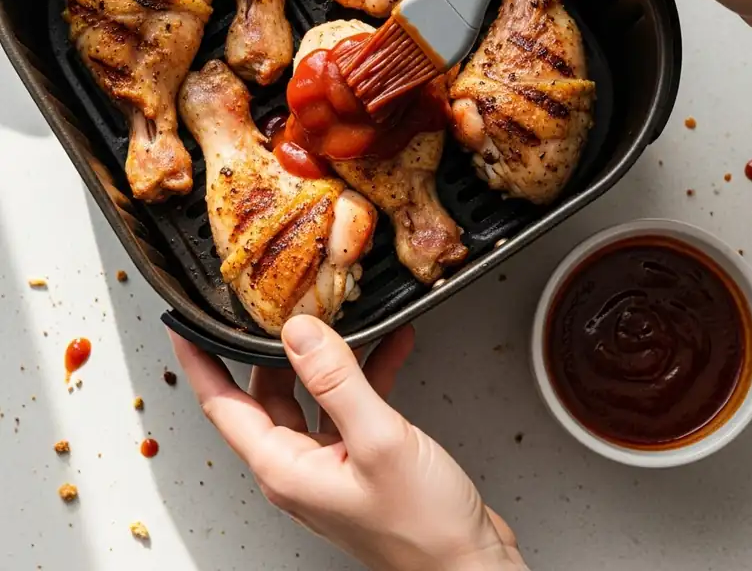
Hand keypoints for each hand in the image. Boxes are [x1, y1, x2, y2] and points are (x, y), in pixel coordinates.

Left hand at [169, 317, 526, 570]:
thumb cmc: (424, 529)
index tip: (186, 325)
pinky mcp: (362, 456)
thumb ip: (336, 382)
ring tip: (344, 316)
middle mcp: (300, 464)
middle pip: (268, 392)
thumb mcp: (378, 440)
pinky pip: (352, 403)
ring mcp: (331, 461)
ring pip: (312, 393)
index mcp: (285, 467)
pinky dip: (369, 372)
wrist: (468, 566)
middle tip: (281, 303)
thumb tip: (298, 333)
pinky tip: (391, 346)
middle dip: (274, 345)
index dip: (201, 361)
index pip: (223, 405)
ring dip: (330, 356)